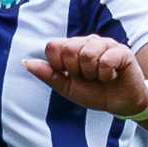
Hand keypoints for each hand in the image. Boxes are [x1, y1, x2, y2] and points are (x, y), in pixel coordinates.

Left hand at [25, 35, 147, 116]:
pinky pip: (105, 60)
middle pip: (69, 49)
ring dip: (93, 74)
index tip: (70, 75)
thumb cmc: (95, 93)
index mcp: (73, 48)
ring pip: (87, 54)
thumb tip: (26, 62)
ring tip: (101, 77)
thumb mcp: (67, 87)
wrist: (121, 104)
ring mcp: (105, 44)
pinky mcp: (122, 51)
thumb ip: (48, 74)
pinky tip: (112, 76)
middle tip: (88, 77)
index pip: (54, 46)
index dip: (59, 65)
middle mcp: (88, 42)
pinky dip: (107, 75)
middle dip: (76, 71)